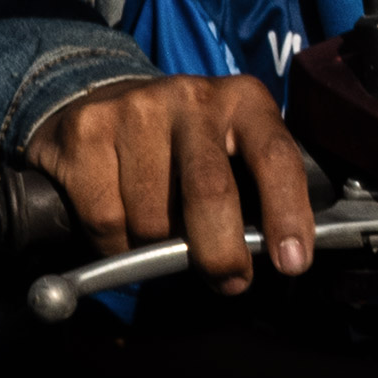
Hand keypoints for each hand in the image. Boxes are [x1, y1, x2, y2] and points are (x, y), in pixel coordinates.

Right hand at [26, 75, 315, 294]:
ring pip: (152, 219)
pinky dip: (114, 246)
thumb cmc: (182, 147)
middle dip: (220, 253)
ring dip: (156, 248)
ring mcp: (135, 109)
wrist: (100, 100)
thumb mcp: (230, 151)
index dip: (287, 211)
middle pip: (210, 192)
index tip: (291, 262)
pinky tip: (119, 225)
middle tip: (228, 280)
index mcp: (242, 101)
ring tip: (157, 232)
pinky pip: (107, 220)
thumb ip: (253, 192)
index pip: (275, 155)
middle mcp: (191, 97)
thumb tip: (274, 258)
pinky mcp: (86, 130)